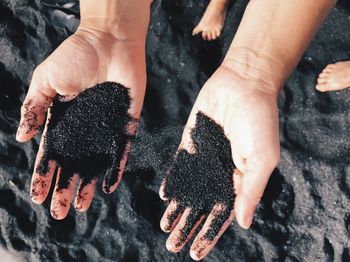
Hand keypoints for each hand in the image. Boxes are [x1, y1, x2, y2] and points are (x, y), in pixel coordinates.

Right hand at [16, 18, 147, 218]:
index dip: (44, 174)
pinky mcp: (125, 124)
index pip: (51, 154)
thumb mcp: (46, 81)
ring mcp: (105, 128)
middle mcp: (84, 129)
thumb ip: (34, 108)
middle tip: (60, 212)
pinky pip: (120, 151)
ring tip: (81, 206)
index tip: (38, 195)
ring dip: (87, 185)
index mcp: (63, 120)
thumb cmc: (76, 57)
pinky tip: (107, 187)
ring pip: (95, 163)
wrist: (109, 41)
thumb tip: (21, 137)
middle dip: (65, 187)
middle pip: (72, 164)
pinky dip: (115, 168)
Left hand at [159, 62, 279, 259]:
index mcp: (240, 178)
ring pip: (189, 189)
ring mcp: (205, 157)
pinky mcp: (192, 141)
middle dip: (188, 225)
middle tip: (172, 245)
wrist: (244, 83)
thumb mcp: (262, 158)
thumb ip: (250, 190)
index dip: (209, 233)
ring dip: (178, 209)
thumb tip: (242, 223)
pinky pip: (179, 165)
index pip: (222, 214)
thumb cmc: (259, 120)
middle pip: (202, 205)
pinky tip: (164, 195)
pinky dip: (172, 181)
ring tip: (165, 227)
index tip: (195, 252)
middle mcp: (221, 171)